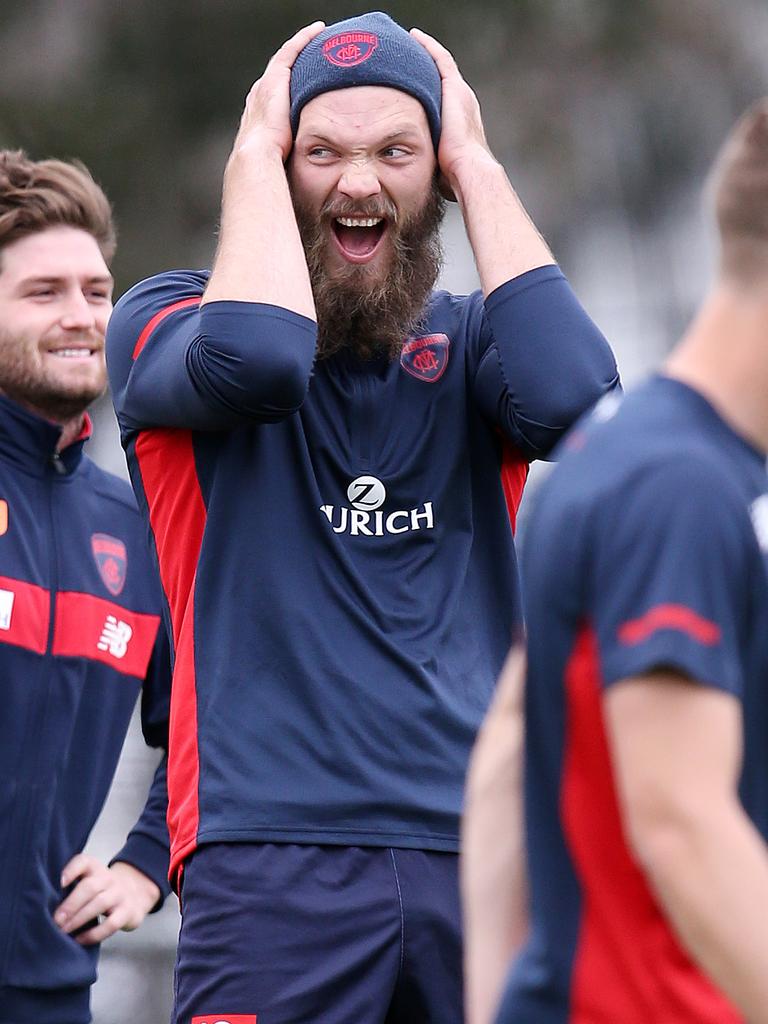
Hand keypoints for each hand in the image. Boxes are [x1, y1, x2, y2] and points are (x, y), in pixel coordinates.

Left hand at [54, 854, 160, 945]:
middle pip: (90, 887)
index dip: (71, 870)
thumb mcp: (89, 880)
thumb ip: (70, 886)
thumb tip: (42, 905)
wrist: (134, 893)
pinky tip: (80, 940)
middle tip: (56, 920)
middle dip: (71, 904)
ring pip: (100, 904)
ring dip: (79, 919)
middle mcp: (108, 878)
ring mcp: (120, 894)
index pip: (83, 862)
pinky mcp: (127, 912)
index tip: (59, 882)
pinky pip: (111, 924)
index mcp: (95, 868)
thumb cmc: (100, 890)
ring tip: (64, 931)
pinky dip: (94, 934)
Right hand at [231, 21, 324, 161]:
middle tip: (312, 56)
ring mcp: (266, 85)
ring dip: (301, 47)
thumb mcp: (279, 163)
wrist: (257, 158)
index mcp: (259, 117)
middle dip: (294, 65)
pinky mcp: (276, 78)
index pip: (276, 97)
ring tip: (318, 38)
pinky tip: (318, 31)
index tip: (302, 85)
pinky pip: (292, 51)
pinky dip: (304, 39)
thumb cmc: (269, 168)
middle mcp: (259, 97)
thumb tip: (303, 183)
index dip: (289, 88)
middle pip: (280, 75)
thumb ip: (289, 162)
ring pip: (286, 59)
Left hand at [410, 27, 494, 200]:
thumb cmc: (455, 177)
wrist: (468, 170)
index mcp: (460, 121)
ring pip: (441, 64)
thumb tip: (419, 180)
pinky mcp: (454, 87)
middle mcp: (463, 102)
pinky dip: (428, 47)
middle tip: (410, 55)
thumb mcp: (441, 166)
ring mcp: (460, 93)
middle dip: (428, 66)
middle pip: (442, 78)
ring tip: (411, 41)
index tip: (417, 82)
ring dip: (427, 52)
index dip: (431, 88)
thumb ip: (432, 163)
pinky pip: (439, 59)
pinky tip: (415, 37)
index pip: (443, 99)